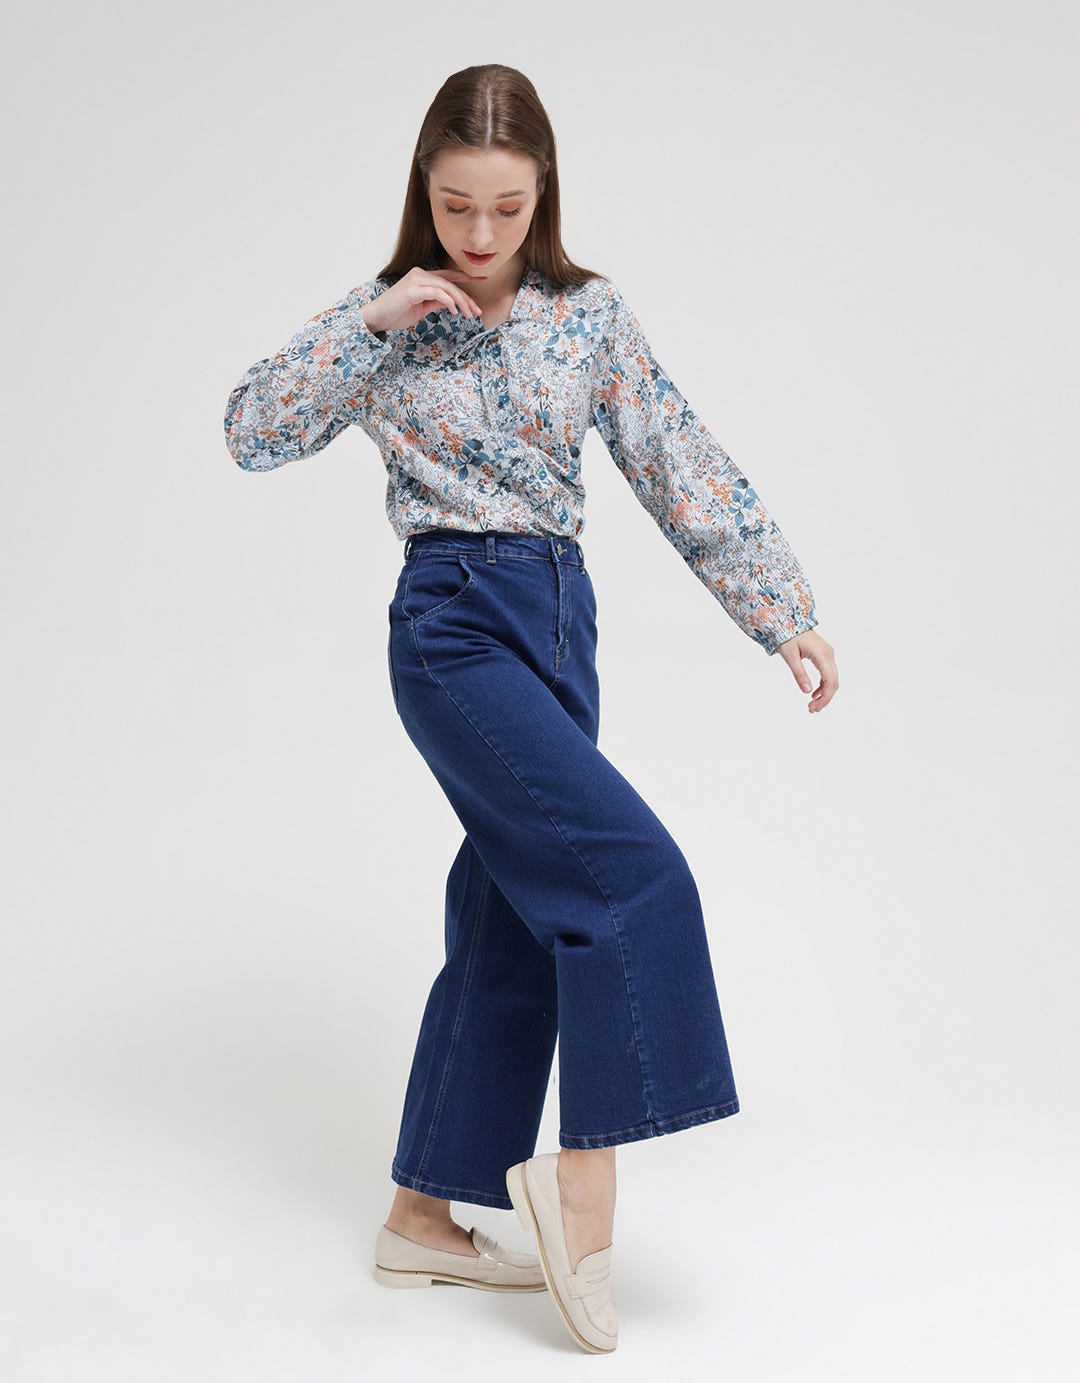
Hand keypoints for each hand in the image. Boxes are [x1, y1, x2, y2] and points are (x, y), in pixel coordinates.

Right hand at [360, 266, 485, 334]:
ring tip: (469, 315)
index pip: (448, 276)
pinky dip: (448, 302)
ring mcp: (416, 280)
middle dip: (467, 297)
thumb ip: (436, 302)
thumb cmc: (397, 313)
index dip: (466, 278)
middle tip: (478, 311)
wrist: (377, 317)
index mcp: (423, 277)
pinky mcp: (413, 289)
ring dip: (461, 302)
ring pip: (447, 287)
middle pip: (451, 283)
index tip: (482, 281)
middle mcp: (420, 274)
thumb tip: (452, 303)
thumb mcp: (422, 308)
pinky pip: (437, 293)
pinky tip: (454, 312)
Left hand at [776, 627, 837, 712]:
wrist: (787, 621)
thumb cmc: (787, 636)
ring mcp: (827, 655)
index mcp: (823, 655)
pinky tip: (814, 694)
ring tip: (812, 705)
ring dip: (824, 693)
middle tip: (812, 710)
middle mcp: (829, 655)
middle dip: (825, 698)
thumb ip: (799, 674)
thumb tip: (807, 692)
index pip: (830, 681)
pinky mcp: (823, 656)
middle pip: (834, 682)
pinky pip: (827, 674)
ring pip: (832, 679)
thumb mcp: (790, 656)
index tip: (815, 708)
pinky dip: (823, 685)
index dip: (825, 697)